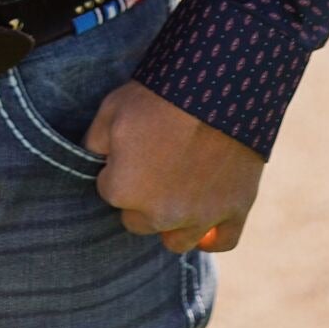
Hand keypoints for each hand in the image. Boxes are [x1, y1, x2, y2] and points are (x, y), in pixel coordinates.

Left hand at [80, 80, 264, 253]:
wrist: (216, 86)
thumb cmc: (158, 96)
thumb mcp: (111, 109)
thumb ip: (95, 143)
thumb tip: (94, 160)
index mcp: (124, 191)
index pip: (109, 192)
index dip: (117, 169)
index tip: (128, 150)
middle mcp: (159, 215)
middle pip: (139, 221)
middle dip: (141, 199)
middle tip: (152, 167)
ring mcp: (200, 217)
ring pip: (176, 240)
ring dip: (172, 221)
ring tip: (175, 194)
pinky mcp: (234, 211)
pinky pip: (222, 241)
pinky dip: (214, 235)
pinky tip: (206, 221)